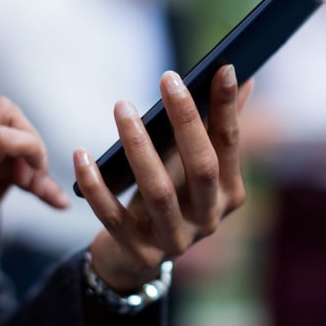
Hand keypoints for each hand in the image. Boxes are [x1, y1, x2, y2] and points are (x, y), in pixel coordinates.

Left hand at [74, 66, 250, 292]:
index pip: (229, 144)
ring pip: (158, 191)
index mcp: (229, 192)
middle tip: (168, 78)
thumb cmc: (170, 197)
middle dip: (186, 120)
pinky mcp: (140, 254)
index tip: (222, 68)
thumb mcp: (193, 165)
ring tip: (122, 107)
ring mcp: (177, 240)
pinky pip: (114, 217)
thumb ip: (216, 128)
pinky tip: (82, 155)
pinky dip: (97, 185)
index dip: (226, 107)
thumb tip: (243, 79)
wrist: (136, 257)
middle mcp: (209, 218)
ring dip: (138, 146)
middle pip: (201, 166)